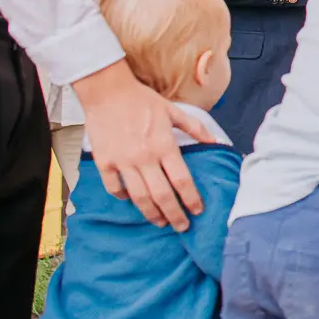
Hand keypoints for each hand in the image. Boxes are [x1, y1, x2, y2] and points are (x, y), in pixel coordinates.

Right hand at [72, 61, 213, 230]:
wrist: (107, 91)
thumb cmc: (141, 100)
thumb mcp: (174, 110)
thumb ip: (195, 127)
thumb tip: (215, 140)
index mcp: (164, 145)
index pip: (182, 180)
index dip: (191, 198)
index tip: (198, 210)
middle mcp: (144, 157)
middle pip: (162, 195)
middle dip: (174, 215)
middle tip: (182, 226)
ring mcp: (122, 161)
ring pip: (139, 197)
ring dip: (151, 213)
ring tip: (161, 221)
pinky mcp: (104, 162)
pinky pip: (115, 187)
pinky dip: (124, 197)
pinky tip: (132, 200)